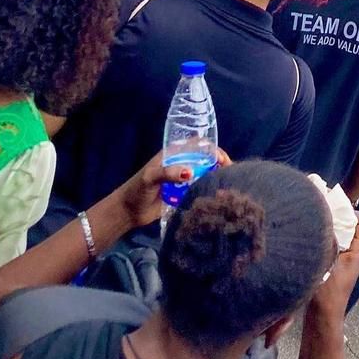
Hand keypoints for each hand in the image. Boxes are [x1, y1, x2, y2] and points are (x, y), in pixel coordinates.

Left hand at [114, 147, 230, 228]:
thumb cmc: (136, 190)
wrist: (128, 212)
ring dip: (217, 178)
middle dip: (219, 164)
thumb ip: (168, 173)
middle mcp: (181, 164)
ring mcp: (183, 180)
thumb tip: (191, 172)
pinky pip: (200, 190)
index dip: (213, 150)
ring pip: (205, 175)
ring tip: (230, 186)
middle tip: (231, 175)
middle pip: (206, 160)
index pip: (199, 146)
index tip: (223, 161)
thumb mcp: (150, 177)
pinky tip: (219, 197)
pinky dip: (210, 191)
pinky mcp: (184, 195)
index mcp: (174, 154)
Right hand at [309, 211, 358, 317]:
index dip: (349, 212)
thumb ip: (328, 240)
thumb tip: (324, 216)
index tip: (332, 212)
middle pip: (349, 223)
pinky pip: (330, 241)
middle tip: (318, 214)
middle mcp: (352, 250)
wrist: (321, 318)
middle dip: (335, 217)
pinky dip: (322, 237)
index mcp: (357, 249)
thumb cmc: (328, 293)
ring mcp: (342, 256)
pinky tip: (309, 238)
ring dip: (327, 227)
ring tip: (312, 224)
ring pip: (338, 232)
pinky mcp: (332, 262)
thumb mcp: (328, 263)